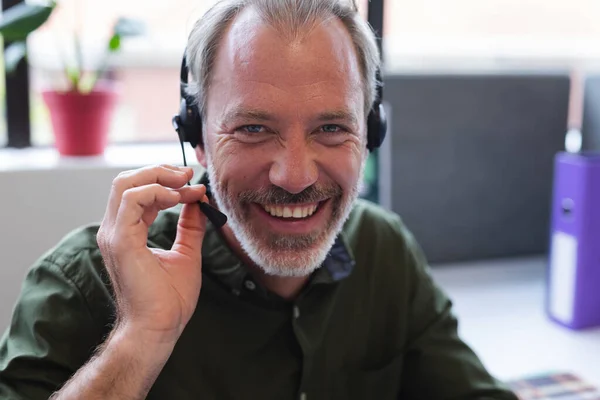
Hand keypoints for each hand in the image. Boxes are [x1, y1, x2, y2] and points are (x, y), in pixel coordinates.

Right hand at [97, 164, 206, 343]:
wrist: (159, 327)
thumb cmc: (169, 298)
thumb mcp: (186, 252)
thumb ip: (190, 226)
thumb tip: (199, 200)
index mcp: (127, 232)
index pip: (140, 192)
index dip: (168, 183)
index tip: (197, 186)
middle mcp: (115, 230)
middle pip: (127, 181)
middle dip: (161, 171)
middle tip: (188, 175)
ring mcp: (114, 234)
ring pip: (126, 184)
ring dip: (159, 177)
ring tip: (185, 183)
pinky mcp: (120, 241)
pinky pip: (132, 200)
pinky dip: (157, 192)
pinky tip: (177, 199)